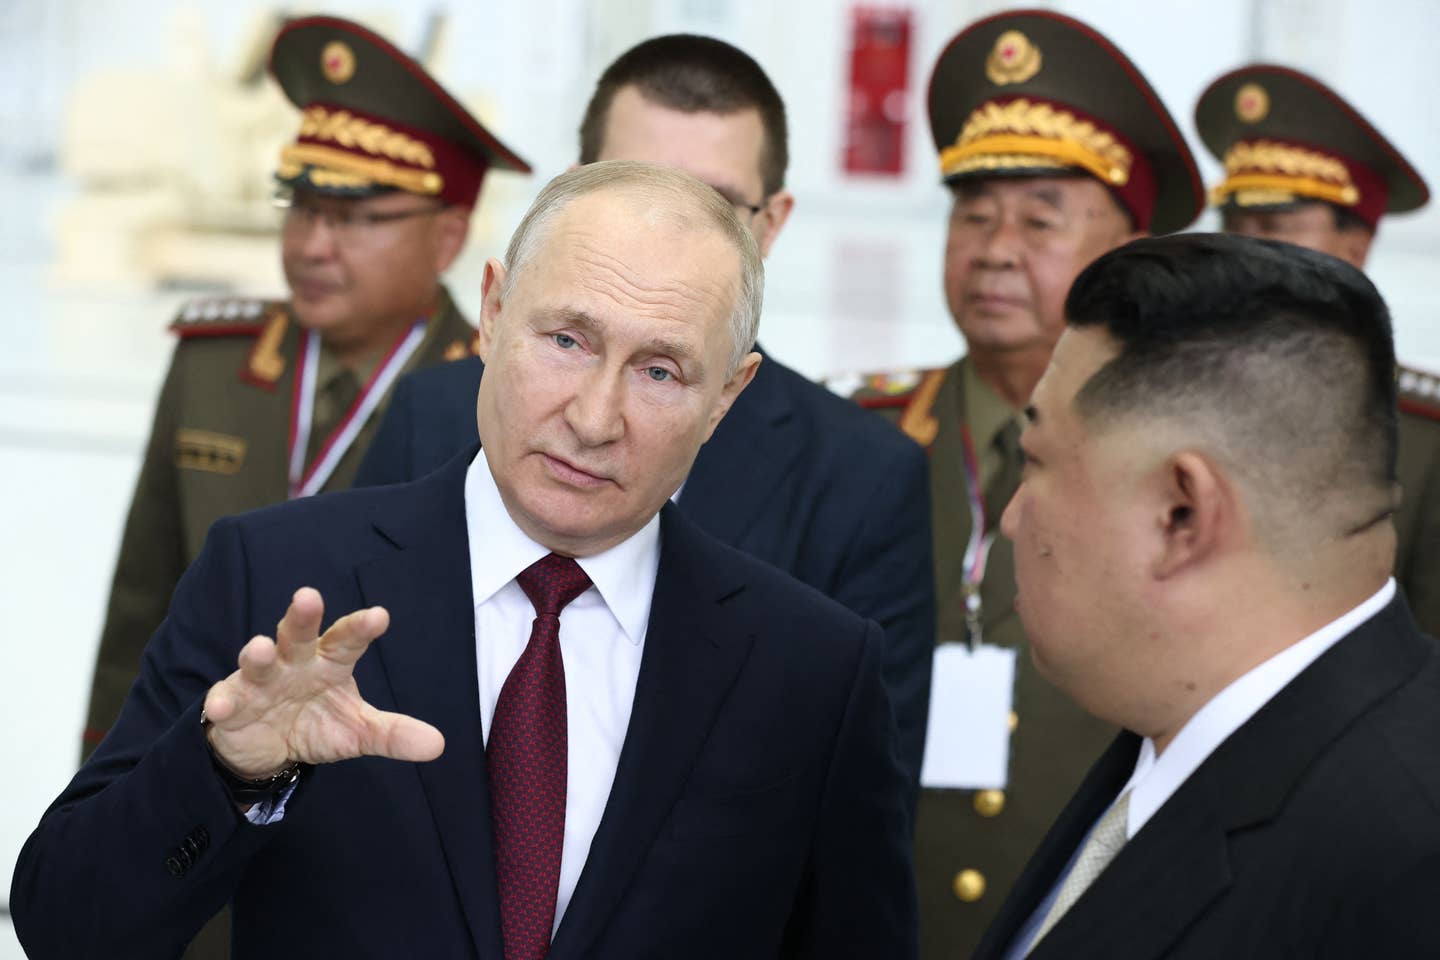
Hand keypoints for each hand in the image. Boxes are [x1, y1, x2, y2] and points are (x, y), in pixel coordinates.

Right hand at [202, 587, 443, 777]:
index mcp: (330, 662)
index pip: (348, 640)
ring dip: (257, 653)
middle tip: (308, 596)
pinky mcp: (231, 702)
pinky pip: (224, 700)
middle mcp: (294, 662)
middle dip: (302, 616)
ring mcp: (259, 680)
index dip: (361, 627)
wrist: (268, 747)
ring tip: (260, 648)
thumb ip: (392, 734)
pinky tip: (222, 706)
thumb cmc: (317, 722)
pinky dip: (221, 703)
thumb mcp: (357, 731)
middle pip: (298, 633)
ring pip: (257, 660)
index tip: (379, 616)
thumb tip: (437, 745)